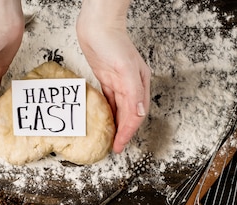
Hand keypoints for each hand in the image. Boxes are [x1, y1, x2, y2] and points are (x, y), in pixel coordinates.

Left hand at [77, 0, 150, 152]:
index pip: (135, 115)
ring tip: (111, 139)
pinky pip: (110, 101)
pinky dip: (109, 113)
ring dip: (117, 125)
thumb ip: (134, 91)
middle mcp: (131, 86)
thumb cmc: (112, 42)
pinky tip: (104, 120)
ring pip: (120, 110)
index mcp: (139, 84)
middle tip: (115, 147)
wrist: (98, 25)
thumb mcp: (125, 67)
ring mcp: (120, 83)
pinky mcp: (108, 79)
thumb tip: (139, 113)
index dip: (128, 132)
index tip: (119, 146)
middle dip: (124, 133)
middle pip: (129, 115)